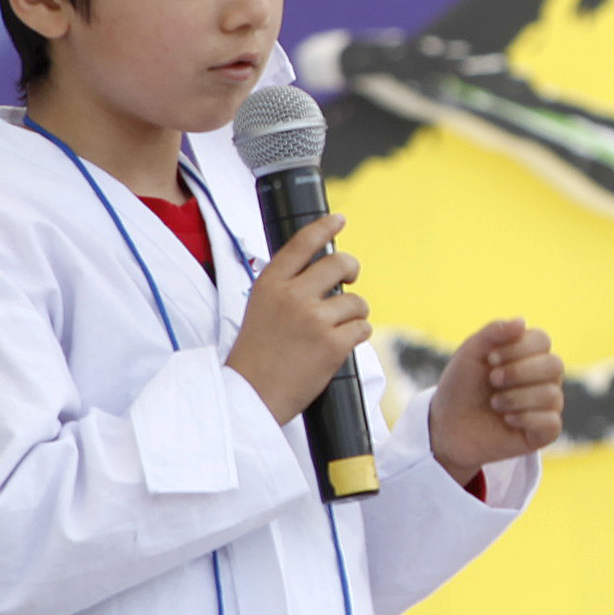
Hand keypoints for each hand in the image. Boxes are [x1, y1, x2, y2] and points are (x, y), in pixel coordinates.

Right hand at [225, 216, 369, 425]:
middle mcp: (293, 296)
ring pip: (356, 301)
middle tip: (351, 279)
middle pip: (339, 264)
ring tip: (336, 329)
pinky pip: (362, 328)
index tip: (339, 219)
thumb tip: (324, 270)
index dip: (324, 226)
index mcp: (270, 284)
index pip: (302, 243)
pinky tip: (341, 344)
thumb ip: (287, 287)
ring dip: (354, 314)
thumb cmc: (256, 353)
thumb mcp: (260, 307)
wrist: (250, 395)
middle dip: (352, 269)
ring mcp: (314, 320)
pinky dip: (357, 335)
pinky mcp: (333, 344)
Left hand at [429, 318, 565, 481]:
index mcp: (528, 355)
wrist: (446, 427)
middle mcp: (542, 379)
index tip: (491, 358)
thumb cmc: (461, 387)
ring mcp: (545, 406)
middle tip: (493, 380)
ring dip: (516, 397)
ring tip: (494, 403)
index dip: (519, 347)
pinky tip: (507, 420)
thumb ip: (493, 332)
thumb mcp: (470, 353)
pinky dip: (526, 418)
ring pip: (552, 394)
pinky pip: (551, 422)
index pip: (542, 341)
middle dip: (520, 372)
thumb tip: (522, 321)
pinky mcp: (543, 433)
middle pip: (554, 366)